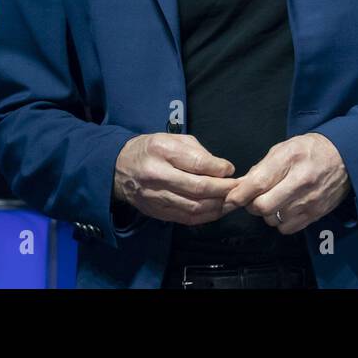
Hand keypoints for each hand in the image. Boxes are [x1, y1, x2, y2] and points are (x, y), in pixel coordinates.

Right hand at [113, 133, 238, 225]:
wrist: (119, 168)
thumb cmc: (153, 149)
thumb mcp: (174, 139)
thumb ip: (199, 153)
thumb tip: (223, 169)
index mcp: (162, 151)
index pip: (197, 163)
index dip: (219, 169)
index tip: (231, 170)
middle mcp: (156, 175)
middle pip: (197, 189)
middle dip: (223, 190)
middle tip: (238, 188)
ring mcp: (155, 197)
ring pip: (193, 207)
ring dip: (218, 206)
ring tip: (233, 201)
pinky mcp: (156, 212)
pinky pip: (185, 218)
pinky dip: (205, 216)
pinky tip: (217, 210)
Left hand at [222, 133, 350, 234]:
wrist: (345, 157)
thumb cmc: (310, 150)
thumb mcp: (284, 148)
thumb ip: (261, 168)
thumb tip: (239, 187)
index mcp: (290, 158)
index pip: (257, 183)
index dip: (238, 195)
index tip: (230, 199)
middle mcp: (301, 180)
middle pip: (262, 206)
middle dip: (252, 205)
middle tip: (255, 198)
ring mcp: (310, 199)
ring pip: (273, 219)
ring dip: (267, 213)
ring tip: (275, 200)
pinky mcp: (316, 213)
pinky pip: (287, 228)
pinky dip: (281, 221)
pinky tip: (286, 208)